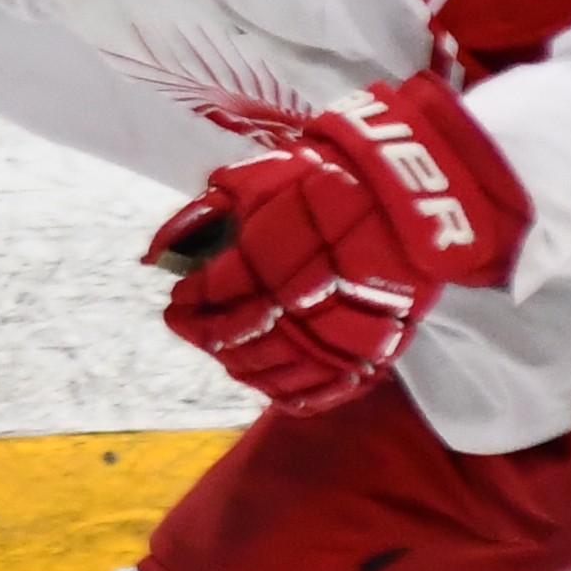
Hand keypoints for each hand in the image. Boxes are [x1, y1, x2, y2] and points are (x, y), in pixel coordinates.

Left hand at [154, 73, 532, 412]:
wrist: (414, 195)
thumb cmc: (332, 178)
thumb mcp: (262, 177)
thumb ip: (205, 214)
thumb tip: (156, 253)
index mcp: (269, 257)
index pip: (210, 295)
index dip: (187, 301)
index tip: (178, 298)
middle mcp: (298, 302)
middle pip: (232, 338)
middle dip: (201, 332)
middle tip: (187, 324)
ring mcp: (334, 333)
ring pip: (267, 369)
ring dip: (235, 362)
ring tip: (222, 347)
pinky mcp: (368, 354)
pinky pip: (315, 392)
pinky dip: (283, 392)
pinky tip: (265, 382)